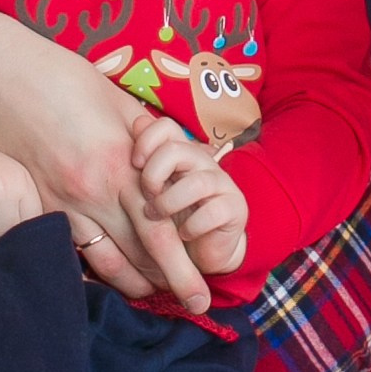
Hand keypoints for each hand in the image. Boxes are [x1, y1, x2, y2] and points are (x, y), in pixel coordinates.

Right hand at [0, 0, 213, 312]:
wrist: (1, 79)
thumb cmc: (64, 81)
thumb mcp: (118, 102)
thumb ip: (148, 137)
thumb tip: (176, 159)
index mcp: (121, 164)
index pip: (163, 228)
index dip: (185, 264)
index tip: (204, 289)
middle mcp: (94, 192)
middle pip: (139, 252)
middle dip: (169, 282)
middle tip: (195, 305)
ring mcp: (61, 204)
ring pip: (103, 260)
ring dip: (132, 283)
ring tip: (154, 296)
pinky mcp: (36, 206)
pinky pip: (68, 251)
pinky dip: (91, 270)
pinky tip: (106, 282)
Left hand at [130, 111, 248, 279]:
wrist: (203, 250)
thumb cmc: (173, 215)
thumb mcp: (155, 187)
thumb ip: (146, 158)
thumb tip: (138, 122)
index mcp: (183, 152)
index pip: (166, 127)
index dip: (146, 141)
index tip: (134, 166)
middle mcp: (204, 162)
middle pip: (176, 150)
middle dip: (152, 175)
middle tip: (146, 197)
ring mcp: (222, 184)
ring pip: (196, 183)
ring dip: (168, 203)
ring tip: (157, 217)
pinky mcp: (236, 208)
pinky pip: (213, 212)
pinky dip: (192, 226)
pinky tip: (183, 234)